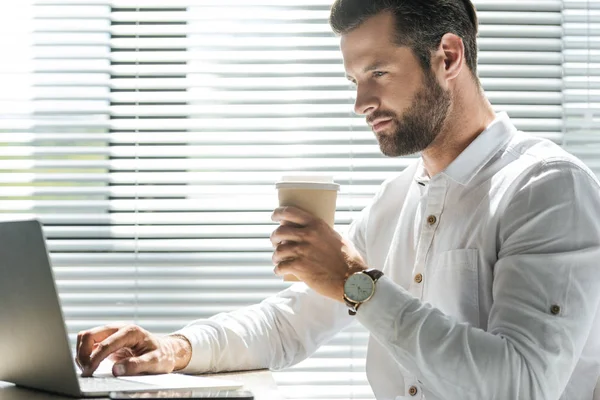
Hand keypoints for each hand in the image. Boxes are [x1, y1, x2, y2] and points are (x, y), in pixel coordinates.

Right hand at [76, 324, 191, 376]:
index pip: (105, 343)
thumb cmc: (161, 355)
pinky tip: (90, 364)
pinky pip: (89, 343)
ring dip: (82, 353)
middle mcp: (119, 328)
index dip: (94, 359)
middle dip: (83, 354)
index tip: (90, 372)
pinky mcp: (108, 340)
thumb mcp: (155, 362)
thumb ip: (136, 365)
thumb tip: (116, 370)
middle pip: (90, 335)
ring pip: (86, 337)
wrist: (166, 350)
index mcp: (131, 332)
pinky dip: (85, 353)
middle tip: (86, 371)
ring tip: (88, 369)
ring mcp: (112, 333)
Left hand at [270, 206, 366, 300]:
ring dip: (276, 256)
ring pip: (278, 250)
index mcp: (316, 224)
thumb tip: (313, 231)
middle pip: (280, 231)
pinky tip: (280, 271)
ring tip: (278, 260)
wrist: (352, 279)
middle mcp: (307, 235)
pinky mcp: (299, 267)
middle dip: (274, 237)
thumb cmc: (348, 260)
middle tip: (275, 242)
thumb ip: (323, 233)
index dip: (278, 213)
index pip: (289, 212)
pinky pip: (280, 266)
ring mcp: (302, 251)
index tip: (274, 216)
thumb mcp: (337, 237)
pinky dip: (278, 269)